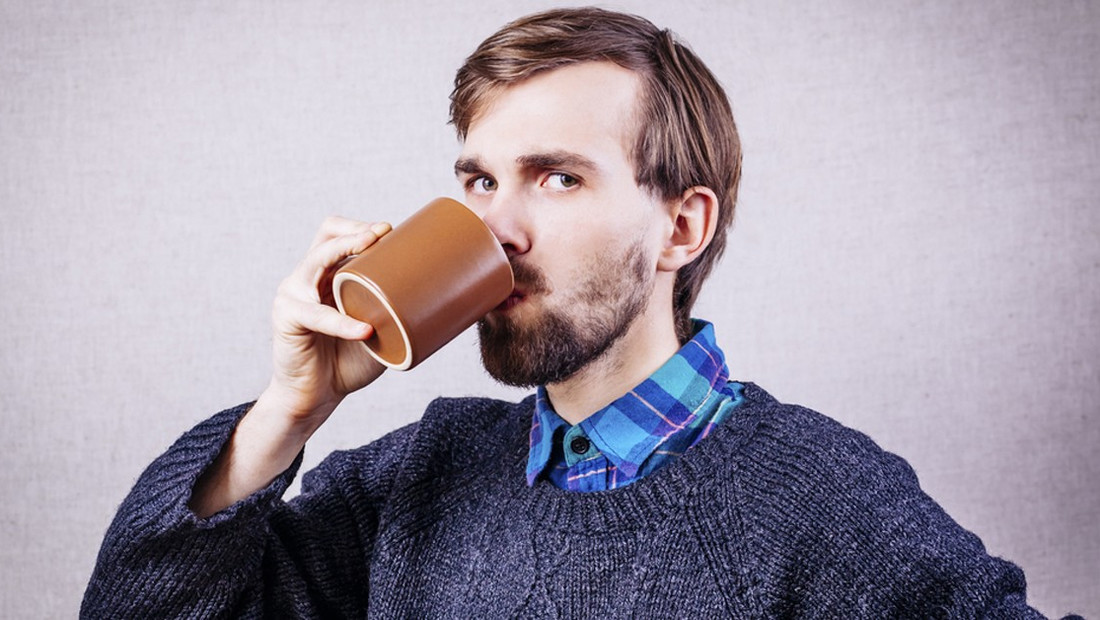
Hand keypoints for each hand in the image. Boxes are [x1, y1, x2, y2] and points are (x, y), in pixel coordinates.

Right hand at [190, 216, 390, 516]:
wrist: (316, 397)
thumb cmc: (348, 362)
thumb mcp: (381, 332)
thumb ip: (401, 317)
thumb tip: (456, 308)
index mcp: (328, 275)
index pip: (338, 234)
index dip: (362, 226)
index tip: (391, 229)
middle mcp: (307, 278)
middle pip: (326, 234)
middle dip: (356, 228)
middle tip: (382, 233)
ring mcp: (293, 295)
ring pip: (316, 261)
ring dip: (344, 250)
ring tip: (370, 249)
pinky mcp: (287, 318)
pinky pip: (316, 316)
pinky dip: (342, 323)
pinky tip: (363, 331)